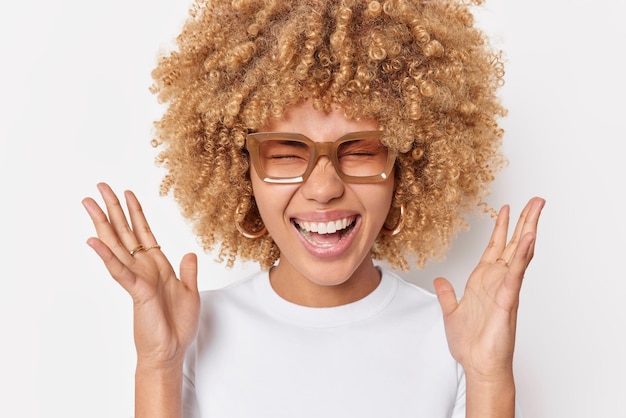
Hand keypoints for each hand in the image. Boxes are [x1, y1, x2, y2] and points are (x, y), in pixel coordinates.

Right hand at [83, 183, 199, 368]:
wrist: (171, 351)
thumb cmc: (178, 325)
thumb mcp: (191, 293)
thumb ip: (188, 271)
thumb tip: (190, 253)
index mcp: (157, 266)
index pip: (143, 233)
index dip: (136, 212)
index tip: (128, 193)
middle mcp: (143, 268)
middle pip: (124, 232)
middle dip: (113, 209)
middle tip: (99, 187)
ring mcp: (137, 278)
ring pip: (116, 245)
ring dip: (102, 224)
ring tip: (89, 204)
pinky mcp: (136, 291)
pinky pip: (119, 270)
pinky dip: (106, 255)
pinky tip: (93, 240)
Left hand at [433, 197, 544, 380]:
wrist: (477, 365)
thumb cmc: (470, 343)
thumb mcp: (451, 312)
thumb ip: (447, 294)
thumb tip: (440, 281)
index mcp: (483, 280)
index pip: (495, 247)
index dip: (501, 227)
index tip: (506, 208)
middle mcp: (496, 280)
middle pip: (513, 244)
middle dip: (523, 221)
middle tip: (536, 200)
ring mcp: (504, 288)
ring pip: (519, 253)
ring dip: (528, 231)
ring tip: (537, 209)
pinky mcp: (507, 300)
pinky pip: (515, 274)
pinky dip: (522, 256)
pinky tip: (528, 239)